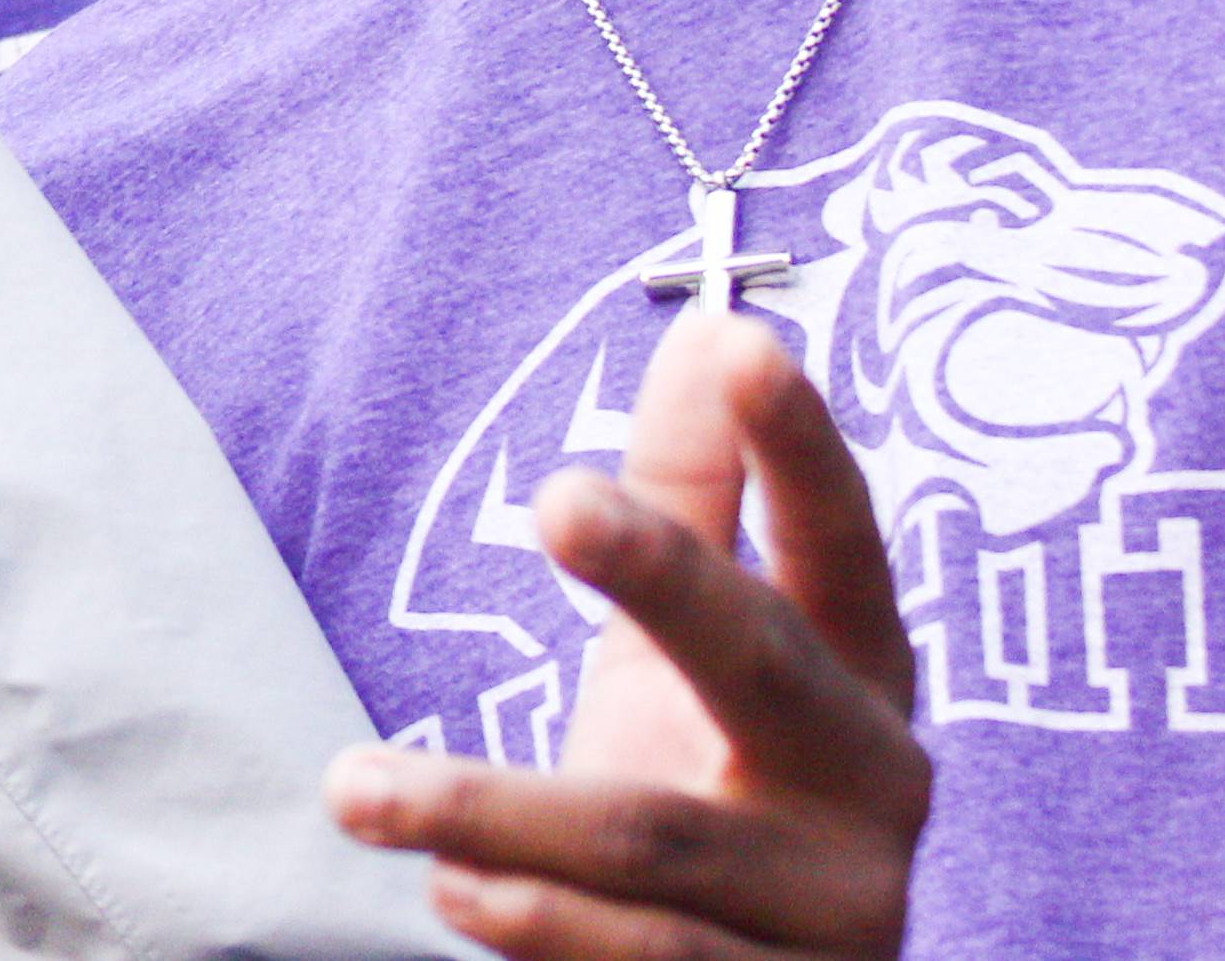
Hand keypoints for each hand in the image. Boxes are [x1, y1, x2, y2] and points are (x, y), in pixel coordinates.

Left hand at [322, 307, 929, 958]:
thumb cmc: (722, 783)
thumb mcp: (703, 643)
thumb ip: (699, 497)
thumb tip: (710, 325)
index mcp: (859, 680)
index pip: (843, 547)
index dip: (802, 452)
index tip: (746, 345)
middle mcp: (867, 792)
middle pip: (761, 669)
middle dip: (664, 580)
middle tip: (556, 496)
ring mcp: (826, 915)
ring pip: (658, 847)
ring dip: (497, 811)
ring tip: (358, 787)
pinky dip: (538, 928)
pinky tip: (449, 892)